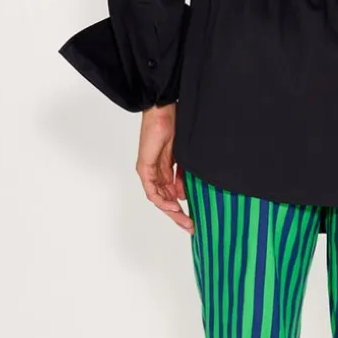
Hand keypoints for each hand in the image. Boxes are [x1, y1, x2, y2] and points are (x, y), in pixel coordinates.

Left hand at [135, 103, 193, 232]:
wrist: (163, 111)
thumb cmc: (175, 127)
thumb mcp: (183, 157)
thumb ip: (183, 176)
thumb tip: (185, 194)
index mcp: (165, 169)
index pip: (172, 193)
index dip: (181, 206)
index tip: (193, 217)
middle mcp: (156, 172)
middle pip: (165, 199)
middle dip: (178, 214)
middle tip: (190, 226)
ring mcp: (149, 171)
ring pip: (159, 198)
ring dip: (171, 210)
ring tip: (185, 219)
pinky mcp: (145, 168)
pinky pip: (152, 190)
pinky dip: (162, 200)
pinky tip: (174, 205)